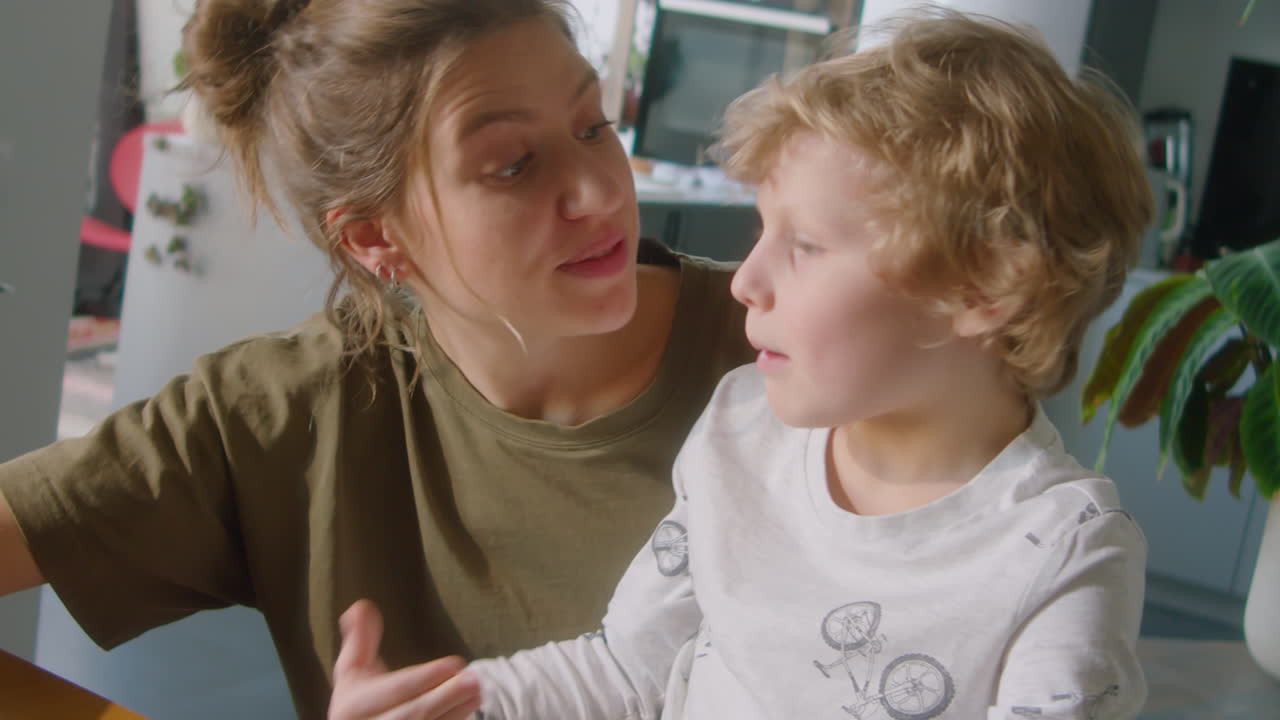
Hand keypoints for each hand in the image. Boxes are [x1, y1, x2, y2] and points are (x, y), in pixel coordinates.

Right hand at [329, 599, 481, 719]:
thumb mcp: (353, 671)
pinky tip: (469, 706)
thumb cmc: (359, 703)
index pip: (393, 691)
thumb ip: (361, 640)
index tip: (452, 664)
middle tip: (473, 679)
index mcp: (352, 706)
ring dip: (456, 709)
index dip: (424, 678)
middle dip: (444, 697)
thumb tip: (361, 607)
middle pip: (412, 714)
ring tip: (478, 690)